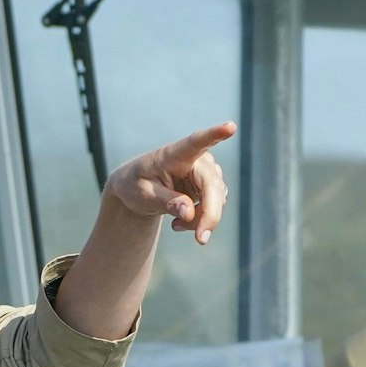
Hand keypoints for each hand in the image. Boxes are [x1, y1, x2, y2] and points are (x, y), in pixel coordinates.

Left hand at [104, 121, 235, 245]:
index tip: (230, 127)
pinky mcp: (212, 185)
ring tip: (175, 224)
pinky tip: (180, 222)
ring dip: (198, 220)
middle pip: (212, 186)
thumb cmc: (135, 185)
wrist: (136, 188)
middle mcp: (197, 159)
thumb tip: (189, 213)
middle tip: (201, 240)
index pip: (196, 142)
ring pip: (215, 201)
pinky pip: (213, 208)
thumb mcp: (142, 196)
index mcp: (174, 154)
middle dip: (210, 215)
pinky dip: (199, 220)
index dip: (214, 135)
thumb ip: (166, 202)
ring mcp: (207, 171)